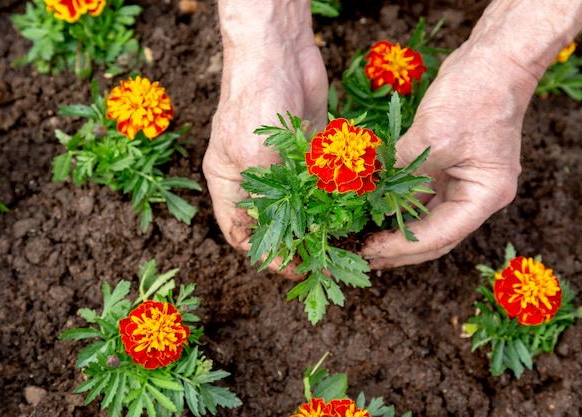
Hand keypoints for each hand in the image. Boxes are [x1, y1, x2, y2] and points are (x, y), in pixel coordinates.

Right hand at [203, 1, 327, 275]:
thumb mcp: (255, 154)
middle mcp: (255, 177)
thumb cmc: (254, 96)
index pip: (242, 234)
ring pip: (302, 206)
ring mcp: (284, 163)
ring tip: (344, 239)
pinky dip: (336, 197)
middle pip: (275, 223)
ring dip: (321, 222)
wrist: (278, 47)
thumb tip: (291, 237)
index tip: (297, 267)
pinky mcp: (309, 149)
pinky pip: (322, 182)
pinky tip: (352, 209)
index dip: (266, 256)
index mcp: (229, 182)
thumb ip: (271, 197)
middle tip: (327, 258)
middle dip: (299, 243)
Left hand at [360, 0, 581, 267]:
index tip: (370, 249)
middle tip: (363, 254)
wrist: (494, 58)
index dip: (403, 245)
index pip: (440, 234)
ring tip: (364, 239)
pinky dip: (397, 202)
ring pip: (426, 217)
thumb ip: (400, 167)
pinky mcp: (448, 166)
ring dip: (396, 228)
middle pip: (435, 235)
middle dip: (399, 247)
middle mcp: (476, 195)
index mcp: (484, 195)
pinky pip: (420, 194)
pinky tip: (374, 210)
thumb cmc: (475, 94)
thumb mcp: (434, 135)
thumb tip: (364, 193)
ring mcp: (462, 181)